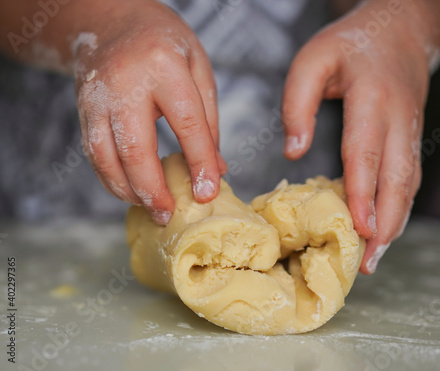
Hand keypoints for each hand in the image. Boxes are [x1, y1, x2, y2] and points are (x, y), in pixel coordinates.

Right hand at [75, 0, 225, 224]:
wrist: (109, 20)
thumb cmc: (162, 43)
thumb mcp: (198, 68)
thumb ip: (208, 120)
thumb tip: (217, 169)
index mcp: (164, 66)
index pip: (186, 123)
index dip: (199, 162)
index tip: (208, 192)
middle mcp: (125, 82)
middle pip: (136, 147)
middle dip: (153, 189)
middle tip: (169, 215)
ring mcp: (97, 97)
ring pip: (106, 156)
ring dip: (128, 191)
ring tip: (150, 210)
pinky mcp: (83, 109)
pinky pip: (93, 153)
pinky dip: (110, 179)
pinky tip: (130, 192)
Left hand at [281, 1, 432, 272]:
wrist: (400, 30)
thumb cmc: (350, 45)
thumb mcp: (314, 59)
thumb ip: (298, 102)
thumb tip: (293, 152)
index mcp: (371, 97)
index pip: (366, 152)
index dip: (362, 192)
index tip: (358, 227)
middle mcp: (398, 119)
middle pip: (397, 178)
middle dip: (385, 222)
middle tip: (369, 261)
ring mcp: (410, 130)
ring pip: (408, 183)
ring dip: (395, 223)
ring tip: (376, 258)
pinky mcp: (410, 138)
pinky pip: (408, 178)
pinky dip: (399, 208)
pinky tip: (384, 230)